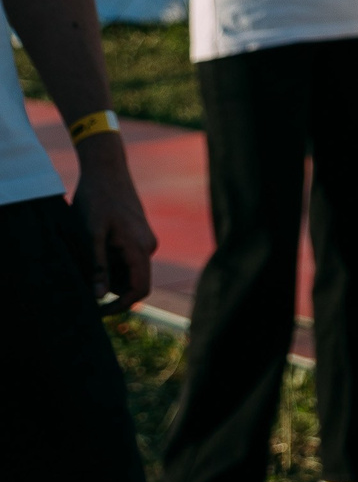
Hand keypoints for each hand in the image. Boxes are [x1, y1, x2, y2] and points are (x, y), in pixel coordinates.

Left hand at [71, 138, 154, 310]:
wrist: (107, 170)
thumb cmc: (96, 200)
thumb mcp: (91, 235)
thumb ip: (98, 266)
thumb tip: (100, 297)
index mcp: (140, 248)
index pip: (140, 290)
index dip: (120, 306)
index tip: (96, 311)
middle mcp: (149, 246)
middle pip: (135, 282)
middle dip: (111, 288)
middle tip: (83, 283)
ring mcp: (146, 239)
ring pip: (130, 270)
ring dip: (110, 273)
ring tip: (86, 259)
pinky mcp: (139, 233)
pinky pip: (129, 258)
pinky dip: (112, 261)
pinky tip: (94, 247)